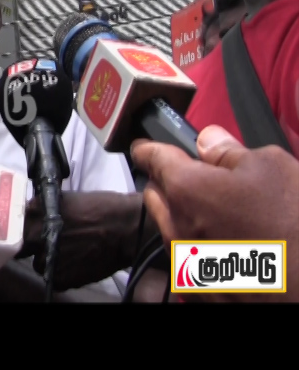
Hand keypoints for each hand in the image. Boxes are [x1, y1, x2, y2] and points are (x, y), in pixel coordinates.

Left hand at [20, 191, 139, 291]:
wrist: (124, 229)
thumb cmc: (100, 208)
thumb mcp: (64, 199)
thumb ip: (42, 210)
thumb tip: (31, 216)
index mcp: (34, 212)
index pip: (11, 224)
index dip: (16, 230)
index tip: (20, 232)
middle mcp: (34, 235)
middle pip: (20, 246)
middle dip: (30, 246)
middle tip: (44, 243)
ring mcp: (45, 257)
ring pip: (38, 264)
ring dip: (48, 260)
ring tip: (68, 252)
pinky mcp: (59, 277)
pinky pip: (53, 277)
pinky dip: (62, 272)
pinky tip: (76, 262)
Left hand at [131, 125, 298, 301]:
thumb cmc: (293, 224)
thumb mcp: (270, 167)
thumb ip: (228, 151)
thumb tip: (207, 140)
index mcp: (185, 189)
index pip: (150, 158)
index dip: (148, 148)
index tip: (145, 147)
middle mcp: (175, 226)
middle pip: (155, 194)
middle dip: (167, 182)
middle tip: (195, 178)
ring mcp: (185, 260)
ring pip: (168, 226)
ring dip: (181, 214)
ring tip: (217, 212)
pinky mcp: (198, 287)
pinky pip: (185, 256)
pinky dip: (196, 244)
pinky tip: (225, 243)